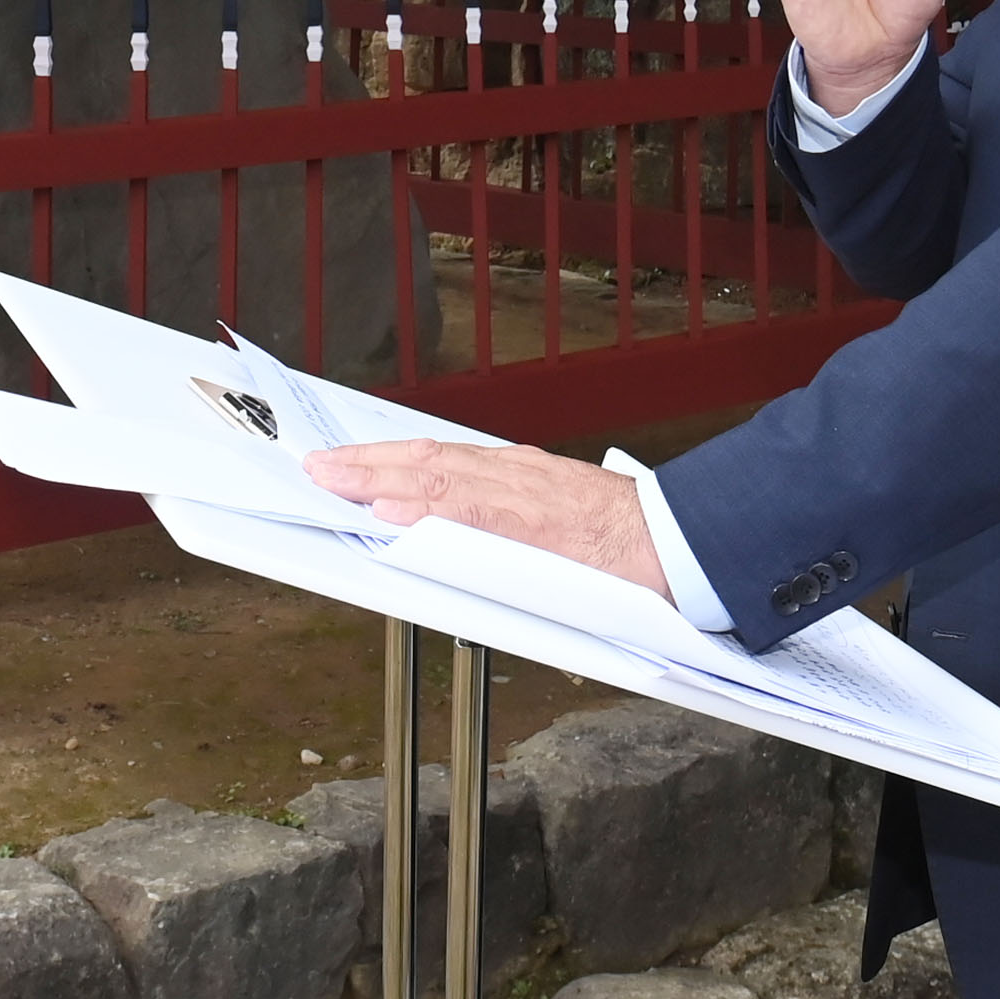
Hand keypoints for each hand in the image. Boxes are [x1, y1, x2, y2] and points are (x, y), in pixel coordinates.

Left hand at [299, 439, 666, 597]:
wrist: (681, 541)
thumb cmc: (626, 535)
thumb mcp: (559, 509)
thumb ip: (508, 513)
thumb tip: (449, 527)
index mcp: (518, 472)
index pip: (438, 457)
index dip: (386, 459)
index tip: (347, 463)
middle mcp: (514, 474)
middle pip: (426, 460)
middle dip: (366, 463)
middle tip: (318, 467)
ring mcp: (522, 498)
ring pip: (436, 480)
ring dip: (378, 480)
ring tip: (333, 482)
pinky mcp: (535, 527)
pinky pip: (470, 516)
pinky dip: (425, 512)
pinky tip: (389, 514)